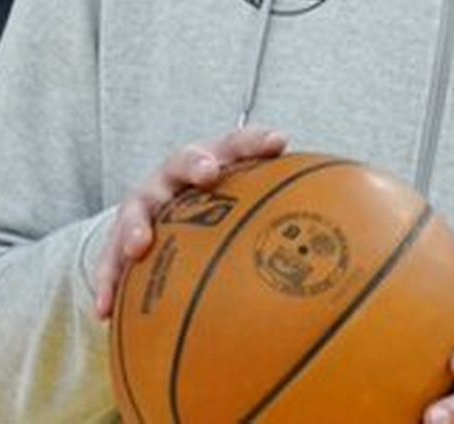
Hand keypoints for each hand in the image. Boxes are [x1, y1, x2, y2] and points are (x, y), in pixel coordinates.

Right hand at [91, 125, 287, 318]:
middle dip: (195, 166)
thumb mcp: (242, 206)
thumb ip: (282, 208)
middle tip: (206, 174)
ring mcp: (144, 205)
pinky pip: (109, 264)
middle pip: (182, 162)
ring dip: (136, 226)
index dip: (255, 141)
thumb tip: (349, 230)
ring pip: (136, 210)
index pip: (236, 144)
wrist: (155, 219)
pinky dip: (107, 285)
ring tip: (138, 246)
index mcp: (210, 164)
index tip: (278, 142)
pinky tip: (104, 313)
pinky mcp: (118, 242)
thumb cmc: (213, 212)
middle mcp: (174, 179)